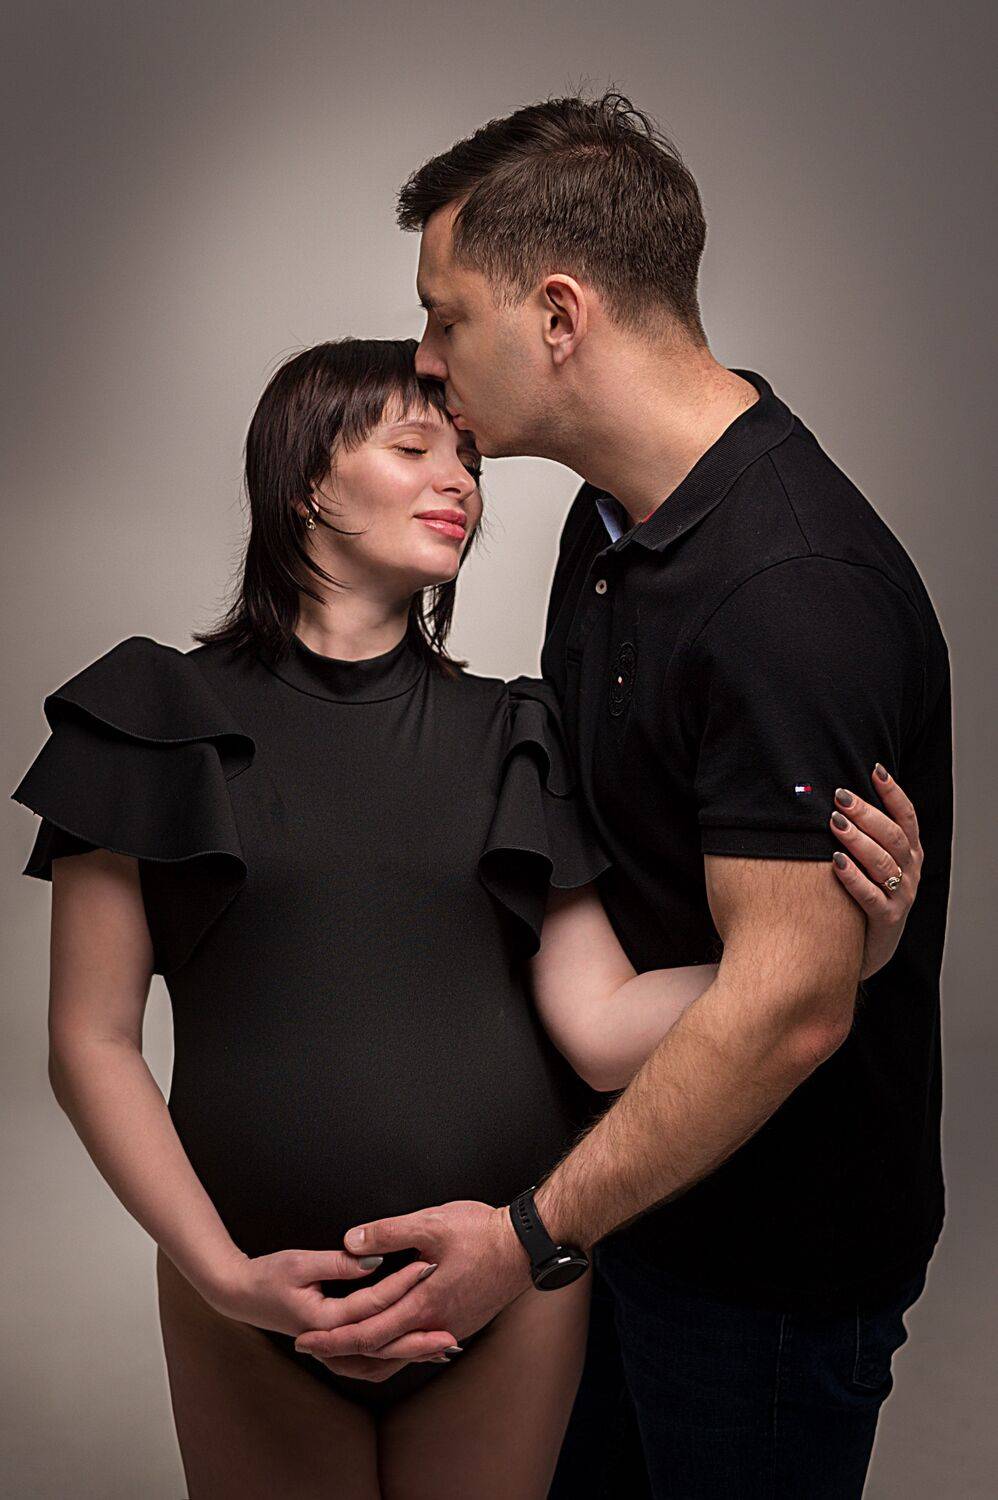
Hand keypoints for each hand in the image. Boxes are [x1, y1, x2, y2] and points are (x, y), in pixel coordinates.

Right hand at [202, 1247, 458, 1365]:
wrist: (239, 1294)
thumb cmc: (267, 1275)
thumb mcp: (301, 1262)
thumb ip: (339, 1263)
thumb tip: (374, 1260)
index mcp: (323, 1320)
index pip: (373, 1303)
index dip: (403, 1283)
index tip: (429, 1265)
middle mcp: (329, 1341)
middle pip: (382, 1345)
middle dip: (418, 1341)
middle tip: (452, 1334)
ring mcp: (329, 1348)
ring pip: (376, 1359)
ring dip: (409, 1353)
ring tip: (441, 1347)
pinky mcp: (331, 1345)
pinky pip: (368, 1357)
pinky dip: (391, 1353)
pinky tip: (411, 1345)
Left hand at [292, 1200, 531, 1364]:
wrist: (527, 1246)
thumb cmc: (483, 1233)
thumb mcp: (432, 1224)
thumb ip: (388, 1232)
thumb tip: (352, 1240)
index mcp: (423, 1304)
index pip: (366, 1334)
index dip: (332, 1339)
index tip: (305, 1340)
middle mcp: (433, 1325)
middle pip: (377, 1354)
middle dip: (339, 1353)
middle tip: (310, 1350)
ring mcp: (448, 1328)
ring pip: (397, 1357)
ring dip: (364, 1357)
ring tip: (338, 1352)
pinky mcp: (458, 1323)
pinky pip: (415, 1349)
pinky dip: (391, 1351)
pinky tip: (384, 1341)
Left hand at [829, 765, 922, 979]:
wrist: (867, 948)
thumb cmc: (862, 896)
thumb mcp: (872, 863)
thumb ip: (864, 834)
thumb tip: (835, 797)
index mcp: (909, 853)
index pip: (907, 817)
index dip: (893, 793)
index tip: (875, 770)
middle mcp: (910, 871)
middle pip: (892, 836)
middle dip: (867, 813)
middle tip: (840, 797)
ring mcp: (901, 896)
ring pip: (883, 863)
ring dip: (858, 840)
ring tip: (835, 822)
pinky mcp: (887, 920)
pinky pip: (871, 896)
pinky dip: (854, 879)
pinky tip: (836, 863)